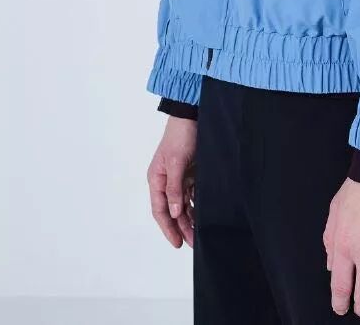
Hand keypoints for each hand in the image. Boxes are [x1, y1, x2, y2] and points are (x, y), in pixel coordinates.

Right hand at [147, 116, 196, 248]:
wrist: (192, 115)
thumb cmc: (180, 135)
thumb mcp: (176, 162)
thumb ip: (174, 188)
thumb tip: (173, 212)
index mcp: (156, 179)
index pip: (160, 210)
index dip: (168, 228)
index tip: (177, 243)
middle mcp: (166, 181)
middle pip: (172, 211)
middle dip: (181, 228)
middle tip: (193, 244)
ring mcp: (179, 178)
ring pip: (183, 205)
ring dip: (189, 219)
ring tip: (199, 235)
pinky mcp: (191, 174)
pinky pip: (192, 195)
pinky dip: (196, 206)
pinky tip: (203, 216)